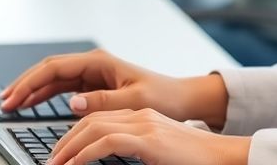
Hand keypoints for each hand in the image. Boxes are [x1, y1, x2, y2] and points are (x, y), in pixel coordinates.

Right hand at [0, 49, 229, 129]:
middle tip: (4, 101)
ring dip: (31, 91)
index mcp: (100, 61)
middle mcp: (93, 64)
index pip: (56, 67)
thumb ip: (103, 100)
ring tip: (10, 104)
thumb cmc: (163, 96)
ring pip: (52, 79)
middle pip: (48, 70)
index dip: (31, 81)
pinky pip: (62, 89)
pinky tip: (30, 105)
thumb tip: (72, 102)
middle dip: (24, 84)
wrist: (180, 99)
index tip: (14, 96)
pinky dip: (44, 96)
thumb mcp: (134, 100)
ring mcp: (91, 74)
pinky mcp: (93, 86)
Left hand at [49, 108, 249, 164]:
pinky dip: (86, 154)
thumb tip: (107, 161)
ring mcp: (146, 124)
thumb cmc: (194, 161)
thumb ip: (134, 154)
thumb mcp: (157, 155)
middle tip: (50, 160)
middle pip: (91, 120)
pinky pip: (108, 142)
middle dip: (64, 140)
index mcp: (142, 117)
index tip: (60, 154)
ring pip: (94, 127)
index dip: (74, 135)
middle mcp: (141, 115)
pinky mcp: (150, 139)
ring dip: (69, 147)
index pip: (99, 119)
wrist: (225, 157)